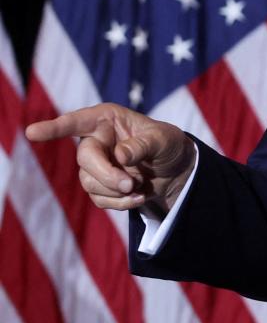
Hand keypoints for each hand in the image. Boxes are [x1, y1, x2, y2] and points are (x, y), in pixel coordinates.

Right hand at [25, 103, 195, 214]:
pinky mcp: (100, 186)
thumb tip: (120, 154)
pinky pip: (100, 199)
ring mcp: (95, 165)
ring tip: (140, 186)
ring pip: (90, 182)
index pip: (76, 122)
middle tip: (130, 184)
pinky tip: (140, 197)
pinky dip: (121, 202)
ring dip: (116, 190)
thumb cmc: (168, 145)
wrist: (177, 169)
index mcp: (106, 120)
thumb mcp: (164, 139)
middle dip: (106, 175)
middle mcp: (96, 140)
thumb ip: (144, 144)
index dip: (55, 128)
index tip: (33, 133)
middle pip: (85, 159)